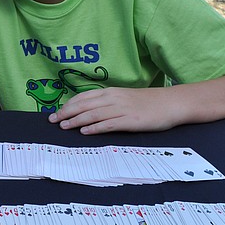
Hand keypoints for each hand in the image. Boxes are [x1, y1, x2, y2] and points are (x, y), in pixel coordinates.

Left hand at [48, 87, 179, 134]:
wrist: (172, 103)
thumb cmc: (147, 102)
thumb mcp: (124, 97)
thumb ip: (107, 102)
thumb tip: (88, 110)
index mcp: (110, 92)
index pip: (83, 98)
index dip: (68, 105)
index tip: (56, 112)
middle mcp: (113, 99)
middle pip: (84, 106)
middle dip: (66, 113)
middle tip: (52, 121)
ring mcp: (122, 110)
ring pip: (92, 115)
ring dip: (75, 121)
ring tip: (63, 127)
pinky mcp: (130, 121)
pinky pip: (108, 124)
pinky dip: (94, 128)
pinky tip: (84, 132)